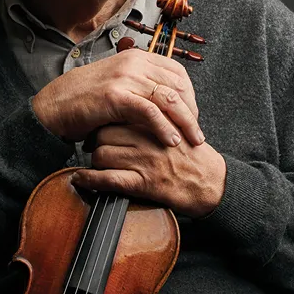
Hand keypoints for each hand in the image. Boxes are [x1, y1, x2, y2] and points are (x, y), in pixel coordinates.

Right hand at [32, 48, 203, 148]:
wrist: (54, 106)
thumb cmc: (84, 100)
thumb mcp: (117, 85)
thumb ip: (140, 86)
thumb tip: (166, 100)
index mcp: (136, 57)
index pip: (177, 71)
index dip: (190, 95)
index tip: (192, 115)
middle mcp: (133, 62)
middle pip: (178, 85)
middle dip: (191, 111)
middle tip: (196, 132)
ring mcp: (125, 77)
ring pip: (169, 98)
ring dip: (185, 122)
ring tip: (191, 140)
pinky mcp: (116, 95)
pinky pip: (150, 111)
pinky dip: (164, 128)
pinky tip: (171, 141)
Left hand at [72, 124, 226, 217]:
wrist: (212, 184)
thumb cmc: (193, 157)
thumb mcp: (177, 127)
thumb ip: (156, 116)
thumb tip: (132, 108)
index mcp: (157, 122)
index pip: (119, 113)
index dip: (105, 120)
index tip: (100, 124)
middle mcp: (149, 139)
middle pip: (105, 133)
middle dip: (95, 140)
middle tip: (92, 143)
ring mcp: (145, 161)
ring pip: (103, 154)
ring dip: (94, 160)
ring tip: (95, 162)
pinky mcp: (143, 184)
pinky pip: (108, 179)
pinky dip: (90, 180)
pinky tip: (80, 179)